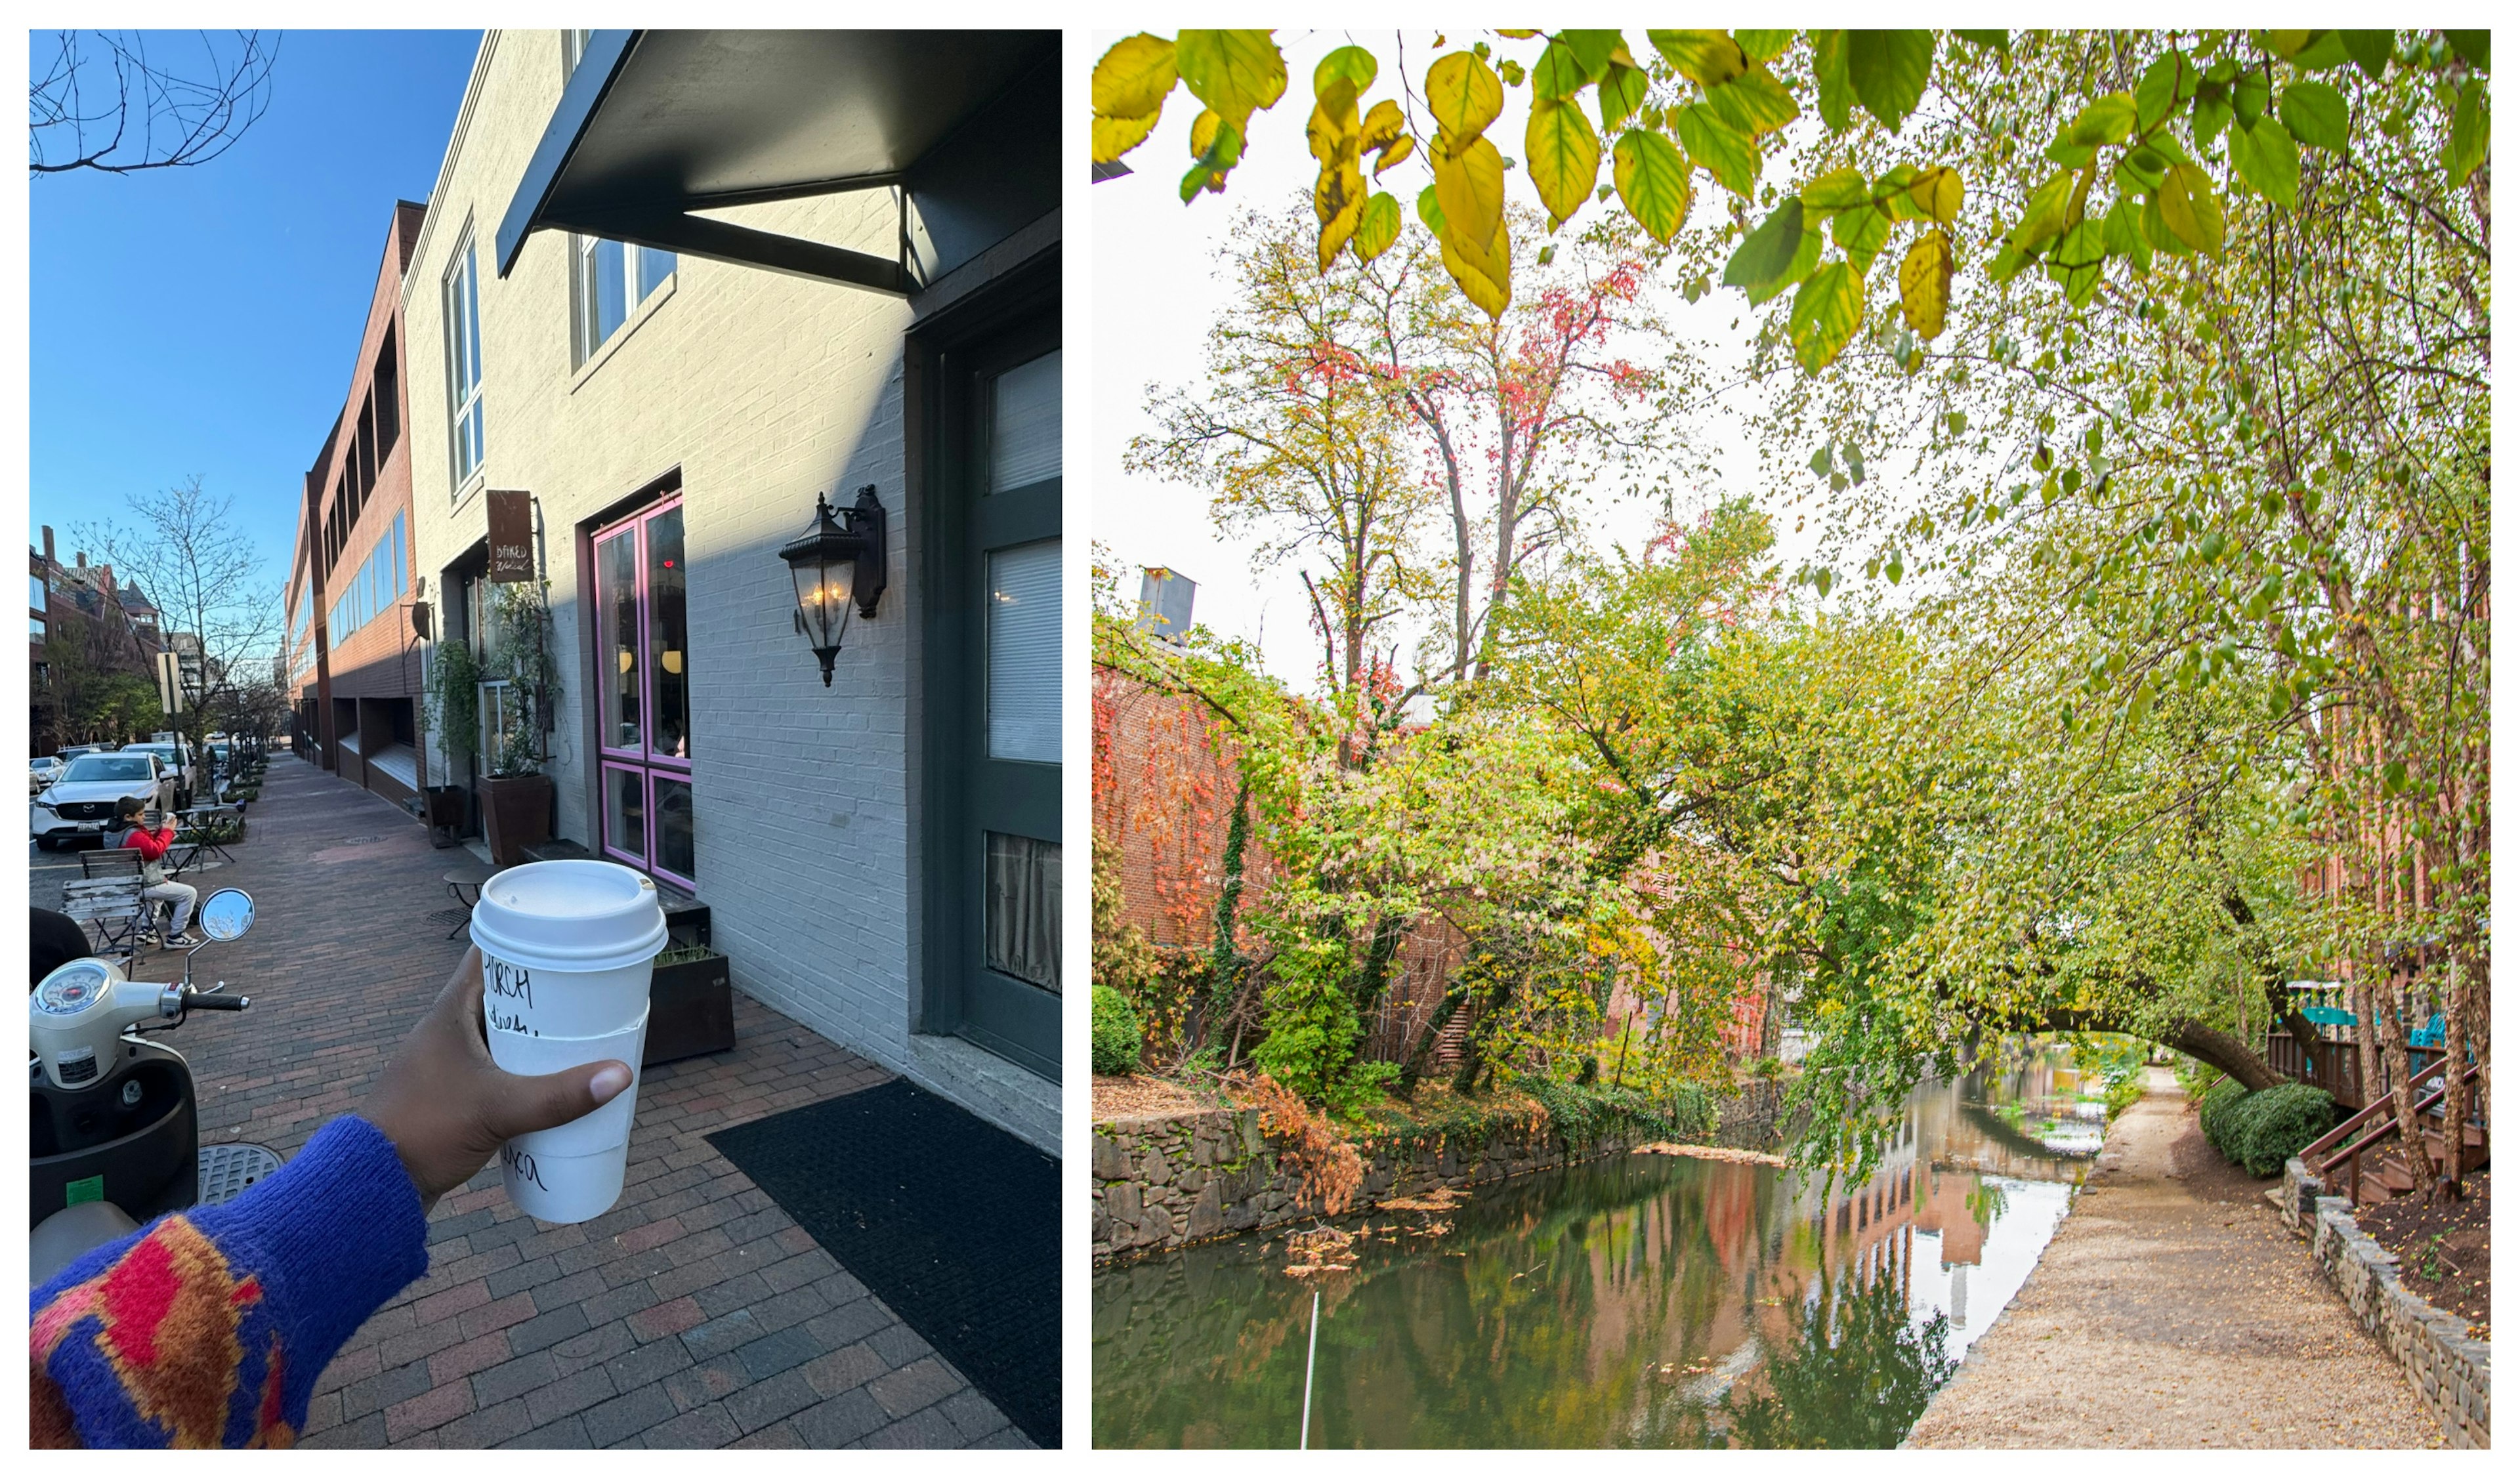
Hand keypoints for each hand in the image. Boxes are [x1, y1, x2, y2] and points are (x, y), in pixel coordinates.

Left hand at [367, 946, 631, 1211]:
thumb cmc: (425, 1130)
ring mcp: (449, 1060)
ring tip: (584, 1034)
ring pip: (503, 1031)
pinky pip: (498, 1064)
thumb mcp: (498, 1109)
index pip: (490, 955)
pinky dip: (525, 1064)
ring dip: (537, 1032)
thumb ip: (558, 1095)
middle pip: (505, 993)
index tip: (570, 941)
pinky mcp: (454, 1090)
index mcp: (450, 1012)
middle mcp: (448, 1028)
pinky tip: (553, 1078)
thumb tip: (621, 1076)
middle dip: (547, 993)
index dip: (528, 941)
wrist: (373, 1183)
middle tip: (593, 993)